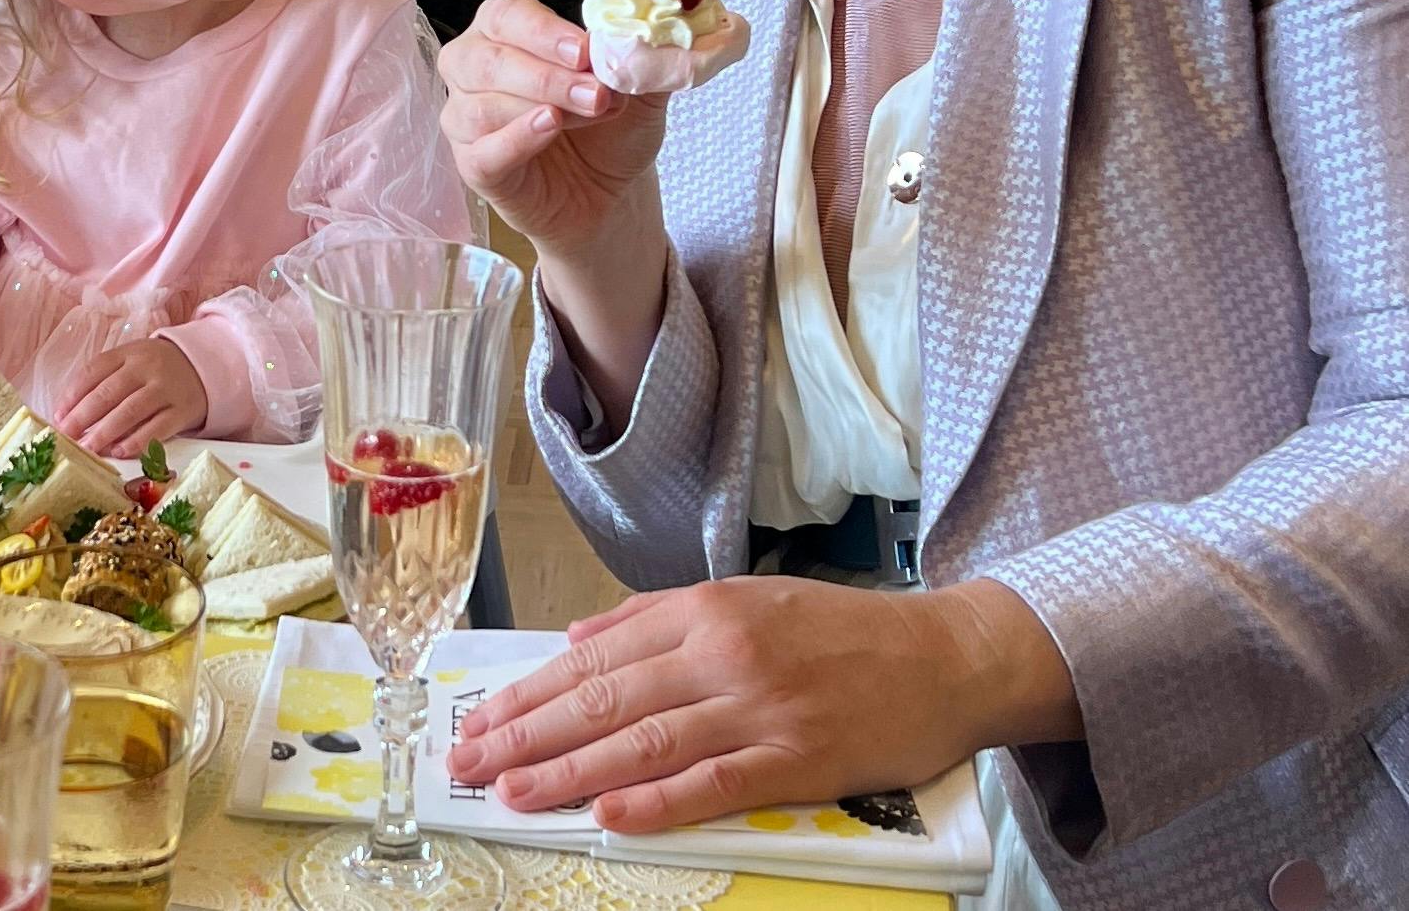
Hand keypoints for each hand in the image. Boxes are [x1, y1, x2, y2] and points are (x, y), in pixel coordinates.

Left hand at [58, 339, 209, 457]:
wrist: (204, 367)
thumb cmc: (156, 369)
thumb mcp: (132, 360)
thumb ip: (104, 379)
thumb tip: (69, 413)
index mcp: (129, 353)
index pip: (95, 370)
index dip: (73, 394)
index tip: (58, 415)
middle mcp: (147, 368)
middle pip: (109, 392)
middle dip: (83, 416)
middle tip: (66, 435)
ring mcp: (166, 389)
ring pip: (131, 411)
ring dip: (105, 432)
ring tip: (87, 448)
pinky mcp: (182, 410)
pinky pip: (158, 428)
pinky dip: (137, 441)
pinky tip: (120, 452)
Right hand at [438, 0, 663, 265]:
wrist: (612, 193)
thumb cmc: (610, 130)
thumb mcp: (637, 87)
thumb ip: (641, 56)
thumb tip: (655, 30)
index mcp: (504, 33)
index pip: (505, 16)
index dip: (543, 30)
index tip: (585, 50)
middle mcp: (474, 70)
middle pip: (487, 59)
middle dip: (546, 74)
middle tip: (597, 91)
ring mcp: (466, 120)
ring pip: (482, 104)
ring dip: (542, 104)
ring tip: (593, 112)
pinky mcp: (473, 167)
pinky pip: (482, 150)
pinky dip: (517, 137)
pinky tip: (550, 127)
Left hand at [445, 577, 1057, 831]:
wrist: (945, 655)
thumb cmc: (840, 631)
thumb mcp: (744, 598)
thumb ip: (655, 618)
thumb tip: (577, 639)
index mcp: (703, 609)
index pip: (594, 655)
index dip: (530, 691)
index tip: (480, 719)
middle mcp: (721, 652)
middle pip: (604, 697)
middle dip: (527, 733)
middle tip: (469, 763)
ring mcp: (759, 706)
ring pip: (644, 740)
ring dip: (570, 771)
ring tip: (513, 793)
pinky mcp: (798, 758)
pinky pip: (714, 783)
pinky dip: (658, 801)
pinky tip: (609, 815)